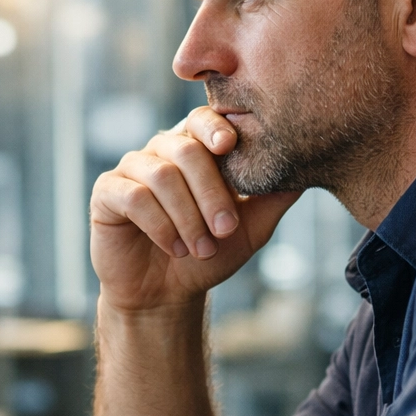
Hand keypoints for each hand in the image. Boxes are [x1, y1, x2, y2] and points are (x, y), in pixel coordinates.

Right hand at [90, 106, 299, 312]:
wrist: (166, 295)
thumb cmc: (208, 255)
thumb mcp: (251, 227)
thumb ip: (274, 197)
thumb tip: (308, 168)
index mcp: (195, 149)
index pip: (203, 120)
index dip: (215, 127)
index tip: (230, 146)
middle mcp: (161, 151)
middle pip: (186, 150)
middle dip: (211, 192)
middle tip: (225, 229)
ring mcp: (131, 169)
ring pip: (161, 175)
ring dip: (187, 215)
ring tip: (200, 249)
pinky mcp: (107, 193)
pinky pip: (134, 197)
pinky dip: (160, 225)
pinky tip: (174, 247)